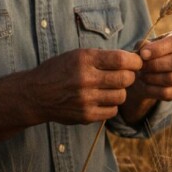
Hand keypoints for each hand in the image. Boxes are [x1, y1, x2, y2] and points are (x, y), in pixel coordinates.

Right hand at [21, 48, 142, 124]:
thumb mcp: (77, 55)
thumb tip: (131, 59)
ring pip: (121, 96)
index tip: (136, 62)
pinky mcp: (85, 115)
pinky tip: (103, 100)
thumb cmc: (59, 71)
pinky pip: (112, 111)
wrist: (35, 94)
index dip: (134, 61)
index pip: (121, 60)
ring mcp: (86, 99)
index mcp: (85, 60)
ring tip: (110, 88)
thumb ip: (102, 57)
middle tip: (125, 75)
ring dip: (120, 91)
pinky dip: (111, 105)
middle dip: (129, 76)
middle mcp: (86, 79)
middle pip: (125, 79)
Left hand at [135, 30, 171, 101]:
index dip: (158, 49)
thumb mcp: (145, 44)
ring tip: (142, 74)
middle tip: (142, 66)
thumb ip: (144, 45)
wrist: (151, 69)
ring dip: (153, 78)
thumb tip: (144, 53)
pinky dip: (153, 90)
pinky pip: (168, 92)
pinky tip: (145, 84)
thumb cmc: (150, 52)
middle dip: (156, 65)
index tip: (143, 54)